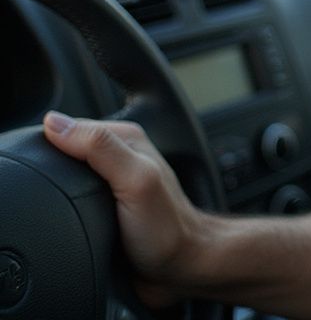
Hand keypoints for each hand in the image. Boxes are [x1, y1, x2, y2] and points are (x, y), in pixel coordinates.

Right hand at [43, 111, 208, 307]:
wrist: (179, 268)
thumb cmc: (166, 227)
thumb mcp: (136, 180)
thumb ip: (101, 148)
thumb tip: (56, 123)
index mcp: (125, 139)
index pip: (71, 128)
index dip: (53, 144)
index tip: (50, 167)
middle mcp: (117, 157)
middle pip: (66, 154)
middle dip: (54, 169)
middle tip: (63, 192)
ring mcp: (109, 183)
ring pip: (65, 179)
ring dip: (58, 191)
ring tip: (66, 206)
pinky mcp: (102, 208)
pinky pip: (70, 203)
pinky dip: (64, 209)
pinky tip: (67, 217)